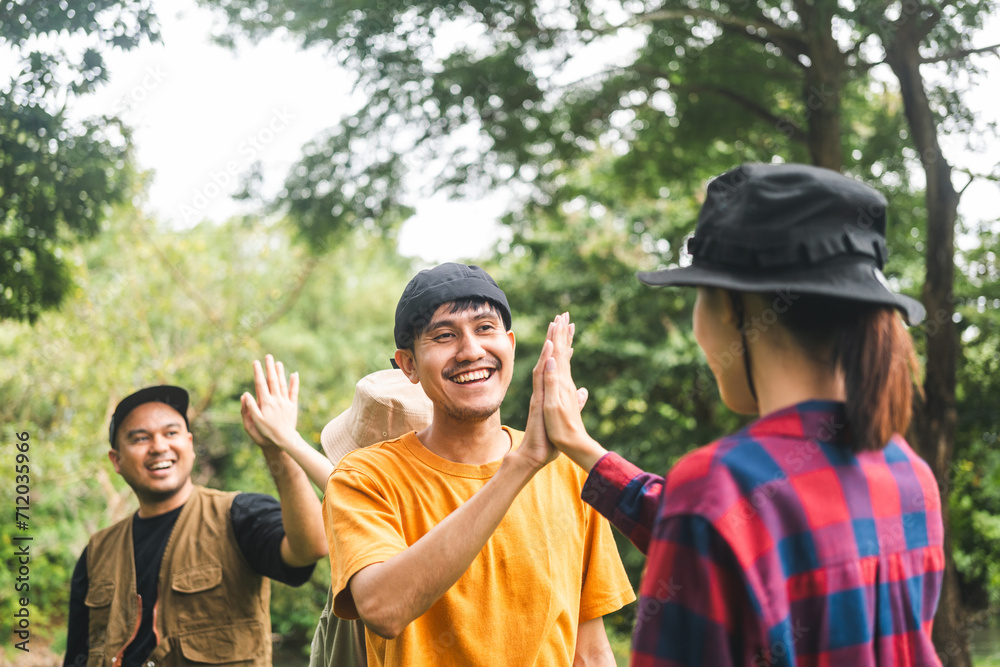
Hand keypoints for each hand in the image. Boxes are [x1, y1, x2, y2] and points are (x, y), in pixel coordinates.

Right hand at [241, 354, 298, 450]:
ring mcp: (285, 402)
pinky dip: (294, 383)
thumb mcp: (254, 422)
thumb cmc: (266, 432)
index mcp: (266, 402)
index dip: (258, 372)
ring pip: (283, 384)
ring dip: (281, 372)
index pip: (260, 384)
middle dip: (270, 368)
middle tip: (268, 356)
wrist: (284, 439)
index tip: (256, 362)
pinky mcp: (293, 406)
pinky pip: (294, 392)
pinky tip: (294, 374)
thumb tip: (245, 394)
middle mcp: (276, 399)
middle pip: (272, 380)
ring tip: (278, 363)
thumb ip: (250, 407)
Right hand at [537, 313, 605, 471]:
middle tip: (562, 315)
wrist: (539, 452)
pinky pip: (542, 374)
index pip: (561, 360)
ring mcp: (544, 392)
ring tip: (555, 324)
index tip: (568, 325)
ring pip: (548, 360)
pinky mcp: (540, 399)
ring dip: (552, 341)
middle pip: (554, 355)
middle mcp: (550, 386)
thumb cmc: (554, 438)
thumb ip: (574, 400)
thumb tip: (583, 390)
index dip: (564, 342)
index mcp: (558, 388)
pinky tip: (549, 350)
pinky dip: (546, 360)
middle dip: (558, 334)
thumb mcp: (568, 415)